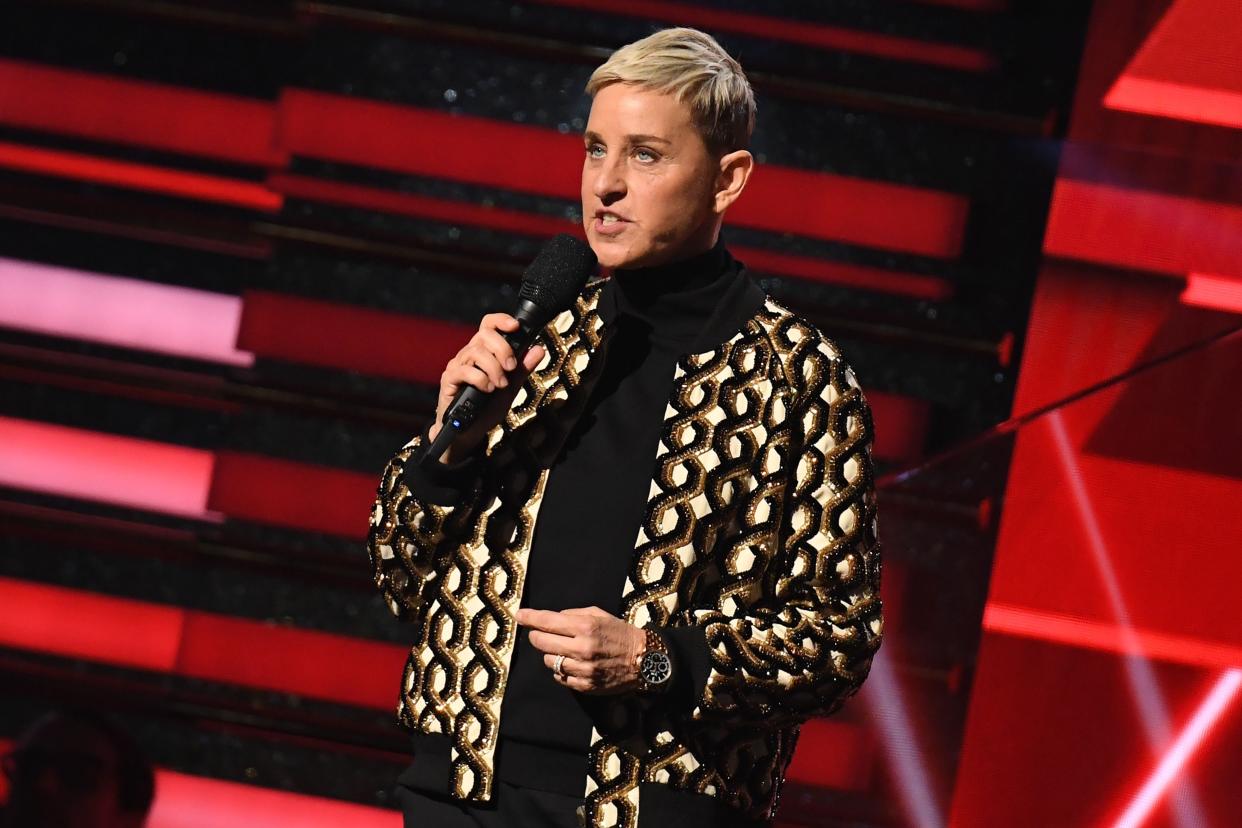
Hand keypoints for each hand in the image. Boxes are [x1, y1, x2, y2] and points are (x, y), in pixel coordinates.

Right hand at [431, 313, 545, 462]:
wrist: (470, 432)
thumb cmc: (487, 407)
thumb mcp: (511, 387)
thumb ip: (522, 369)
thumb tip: (538, 349)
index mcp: (484, 352)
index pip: (488, 325)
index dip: (501, 320)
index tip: (516, 326)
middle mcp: (468, 354)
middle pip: (484, 335)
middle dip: (503, 349)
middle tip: (511, 368)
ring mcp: (457, 366)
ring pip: (476, 352)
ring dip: (494, 368)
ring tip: (501, 385)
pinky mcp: (449, 380)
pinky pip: (464, 370)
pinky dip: (480, 379)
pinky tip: (488, 389)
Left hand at [515, 606, 645, 694]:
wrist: (644, 660)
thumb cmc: (620, 633)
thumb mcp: (599, 615)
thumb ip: (573, 614)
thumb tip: (551, 618)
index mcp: (586, 626)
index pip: (548, 621)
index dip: (529, 618)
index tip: (519, 615)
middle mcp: (582, 648)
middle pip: (541, 642)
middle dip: (536, 636)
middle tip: (538, 634)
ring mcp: (583, 669)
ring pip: (548, 661)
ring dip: (551, 654)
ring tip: (564, 650)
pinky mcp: (585, 685)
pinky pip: (560, 677)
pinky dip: (561, 669)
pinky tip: (572, 663)